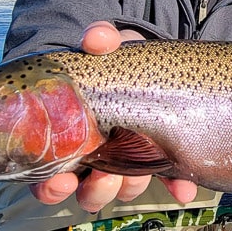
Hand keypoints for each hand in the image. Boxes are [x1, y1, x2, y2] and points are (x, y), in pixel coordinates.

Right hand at [28, 21, 197, 209]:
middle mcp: (96, 159)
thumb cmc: (115, 61)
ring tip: (138, 169)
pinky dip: (176, 187)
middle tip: (105, 175)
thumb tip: (96, 39)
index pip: (48, 178)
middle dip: (96, 190)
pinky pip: (168, 182)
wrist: (152, 61)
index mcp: (70, 139)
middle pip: (88, 191)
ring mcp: (129, 162)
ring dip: (130, 185)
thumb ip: (98, 39)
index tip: (61, 179)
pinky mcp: (162, 159)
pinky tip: (183, 188)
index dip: (51, 187)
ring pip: (124, 189)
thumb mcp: (105, 47)